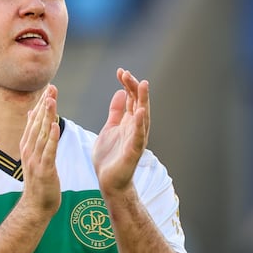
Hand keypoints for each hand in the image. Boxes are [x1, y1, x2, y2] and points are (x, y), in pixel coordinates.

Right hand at [19, 84, 60, 215]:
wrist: (36, 205)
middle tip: (52, 88)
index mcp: (28, 145)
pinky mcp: (44, 169)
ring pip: (41, 134)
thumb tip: (31, 114)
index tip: (49, 88)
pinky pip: (48, 151)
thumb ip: (33, 134)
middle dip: (45, 105)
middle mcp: (29, 149)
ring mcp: (35, 159)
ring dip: (47, 116)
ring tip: (52, 100)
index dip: (42, 103)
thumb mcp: (34, 154)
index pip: (35, 120)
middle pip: (37, 123)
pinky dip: (51, 138)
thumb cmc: (38, 180)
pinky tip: (54, 126)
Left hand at [93, 69, 149, 194]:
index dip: (127, 85)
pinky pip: (138, 136)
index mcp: (129, 122)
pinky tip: (141, 112)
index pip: (131, 99)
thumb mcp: (109, 128)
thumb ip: (116, 112)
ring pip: (143, 117)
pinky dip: (140, 124)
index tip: (120, 71)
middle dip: (134, 88)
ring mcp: (136, 139)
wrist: (109, 181)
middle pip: (138, 103)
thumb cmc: (110, 157)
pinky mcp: (133, 152)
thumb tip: (120, 93)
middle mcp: (135, 128)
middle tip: (127, 73)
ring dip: (143, 101)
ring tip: (143, 85)